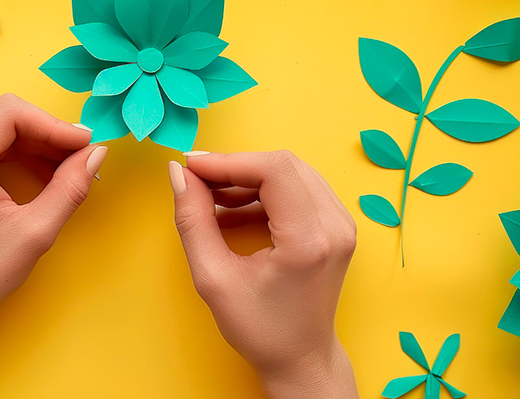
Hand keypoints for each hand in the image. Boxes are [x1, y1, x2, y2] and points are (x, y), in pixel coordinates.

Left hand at [0, 94, 107, 398]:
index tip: (84, 144)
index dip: (52, 123)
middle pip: (7, 115)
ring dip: (40, 140)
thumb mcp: (36, 233)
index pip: (9, 114)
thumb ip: (70, 188)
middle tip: (82, 155)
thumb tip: (98, 153)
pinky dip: (26, 150)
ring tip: (70, 165)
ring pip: (3, 125)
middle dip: (49, 130)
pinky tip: (50, 171)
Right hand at [169, 151, 357, 398]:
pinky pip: (298, 187)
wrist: (301, 359)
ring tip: (212, 198)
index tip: (193, 168)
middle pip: (283, 164)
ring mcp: (340, 224)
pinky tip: (234, 209)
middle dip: (235, 166)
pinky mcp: (336, 225)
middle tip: (198, 181)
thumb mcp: (213, 278)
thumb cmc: (261, 328)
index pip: (274, 170)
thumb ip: (192, 221)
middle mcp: (334, 226)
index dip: (229, 161)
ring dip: (248, 177)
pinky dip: (263, 190)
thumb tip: (179, 174)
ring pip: (291, 171)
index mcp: (309, 241)